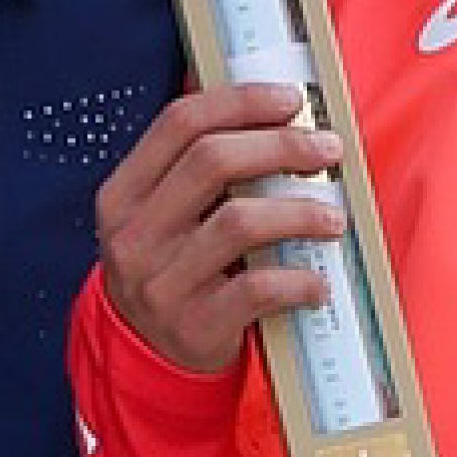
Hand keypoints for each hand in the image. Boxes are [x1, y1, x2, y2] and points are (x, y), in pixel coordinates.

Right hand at [87, 83, 348, 376]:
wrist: (149, 356)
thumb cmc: (173, 268)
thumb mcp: (162, 217)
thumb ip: (194, 169)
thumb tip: (268, 109)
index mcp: (123, 195)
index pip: (179, 124)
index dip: (240, 102)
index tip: (290, 100)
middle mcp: (133, 236)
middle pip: (211, 162)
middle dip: (280, 146)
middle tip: (326, 149)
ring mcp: (159, 283)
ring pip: (239, 222)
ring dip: (299, 212)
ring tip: (333, 217)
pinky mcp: (193, 326)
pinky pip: (257, 289)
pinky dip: (298, 281)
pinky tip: (318, 280)